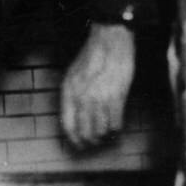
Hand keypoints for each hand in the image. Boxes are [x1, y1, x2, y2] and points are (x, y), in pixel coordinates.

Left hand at [60, 22, 135, 148]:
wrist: (110, 41)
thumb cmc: (91, 57)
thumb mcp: (71, 76)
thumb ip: (71, 97)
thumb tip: (73, 118)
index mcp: (68, 93)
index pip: (67, 125)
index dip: (73, 139)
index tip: (78, 144)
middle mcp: (82, 98)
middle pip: (84, 132)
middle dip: (89, 141)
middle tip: (93, 143)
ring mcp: (100, 98)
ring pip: (100, 130)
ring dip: (103, 137)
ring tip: (105, 136)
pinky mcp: (117, 96)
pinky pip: (116, 122)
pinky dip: (116, 129)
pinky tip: (116, 128)